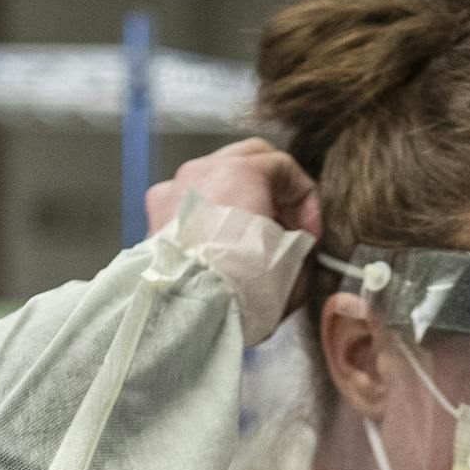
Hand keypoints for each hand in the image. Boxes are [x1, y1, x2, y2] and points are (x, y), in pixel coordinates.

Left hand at [146, 140, 322, 316]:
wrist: (189, 310)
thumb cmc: (241, 286)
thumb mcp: (293, 264)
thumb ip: (301, 242)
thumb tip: (298, 244)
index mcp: (241, 171)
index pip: (286, 168)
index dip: (307, 201)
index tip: (311, 234)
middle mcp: (203, 170)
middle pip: (249, 158)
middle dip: (275, 189)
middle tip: (288, 226)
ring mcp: (175, 187)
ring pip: (218, 175)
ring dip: (242, 197)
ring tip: (254, 236)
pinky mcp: (157, 212)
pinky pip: (190, 198)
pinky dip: (210, 211)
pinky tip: (219, 240)